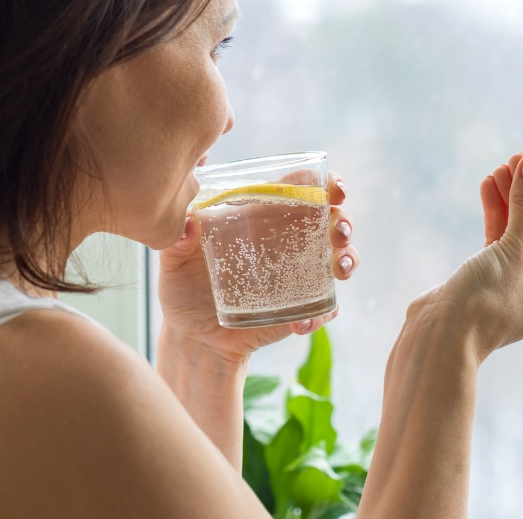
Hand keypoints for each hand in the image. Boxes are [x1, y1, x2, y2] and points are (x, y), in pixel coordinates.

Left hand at [157, 172, 359, 364]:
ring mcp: (298, 276)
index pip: (303, 190)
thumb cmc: (183, 289)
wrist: (192, 338)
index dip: (326, 184)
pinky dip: (321, 314)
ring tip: (340, 268)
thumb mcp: (173, 262)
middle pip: (331, 221)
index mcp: (262, 218)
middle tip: (338, 229)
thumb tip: (187, 224)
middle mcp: (287, 243)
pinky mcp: (299, 309)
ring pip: (340, 260)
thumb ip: (176, 240)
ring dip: (349, 259)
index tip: (334, 188)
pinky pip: (324, 309)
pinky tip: (301, 322)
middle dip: (344, 221)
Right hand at [414, 152, 522, 362]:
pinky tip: (488, 186)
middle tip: (519, 156)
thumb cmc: (486, 298)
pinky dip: (495, 213)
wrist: (440, 335)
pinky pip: (498, 238)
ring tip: (500, 167)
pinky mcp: (488, 277)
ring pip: (518, 230)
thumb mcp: (514, 246)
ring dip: (510, 198)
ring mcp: (516, 282)